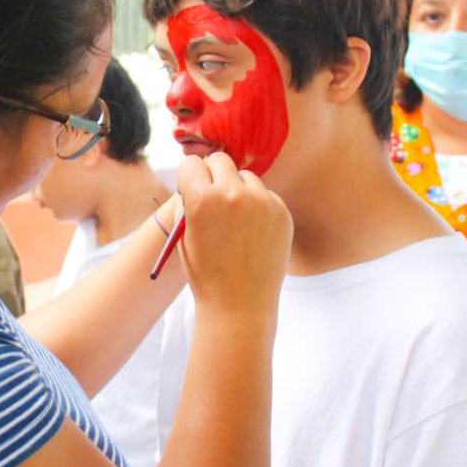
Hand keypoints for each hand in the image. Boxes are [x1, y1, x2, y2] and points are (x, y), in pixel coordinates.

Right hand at [175, 151, 290, 311]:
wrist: (239, 306)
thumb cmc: (205, 272)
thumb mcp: (185, 235)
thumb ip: (190, 201)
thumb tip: (199, 176)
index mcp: (201, 199)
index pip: (191, 163)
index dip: (188, 177)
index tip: (191, 187)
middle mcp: (233, 194)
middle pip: (220, 160)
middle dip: (212, 174)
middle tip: (212, 195)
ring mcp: (262, 202)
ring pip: (245, 177)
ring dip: (237, 189)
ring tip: (234, 221)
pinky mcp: (281, 212)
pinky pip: (265, 195)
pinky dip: (257, 206)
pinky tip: (252, 232)